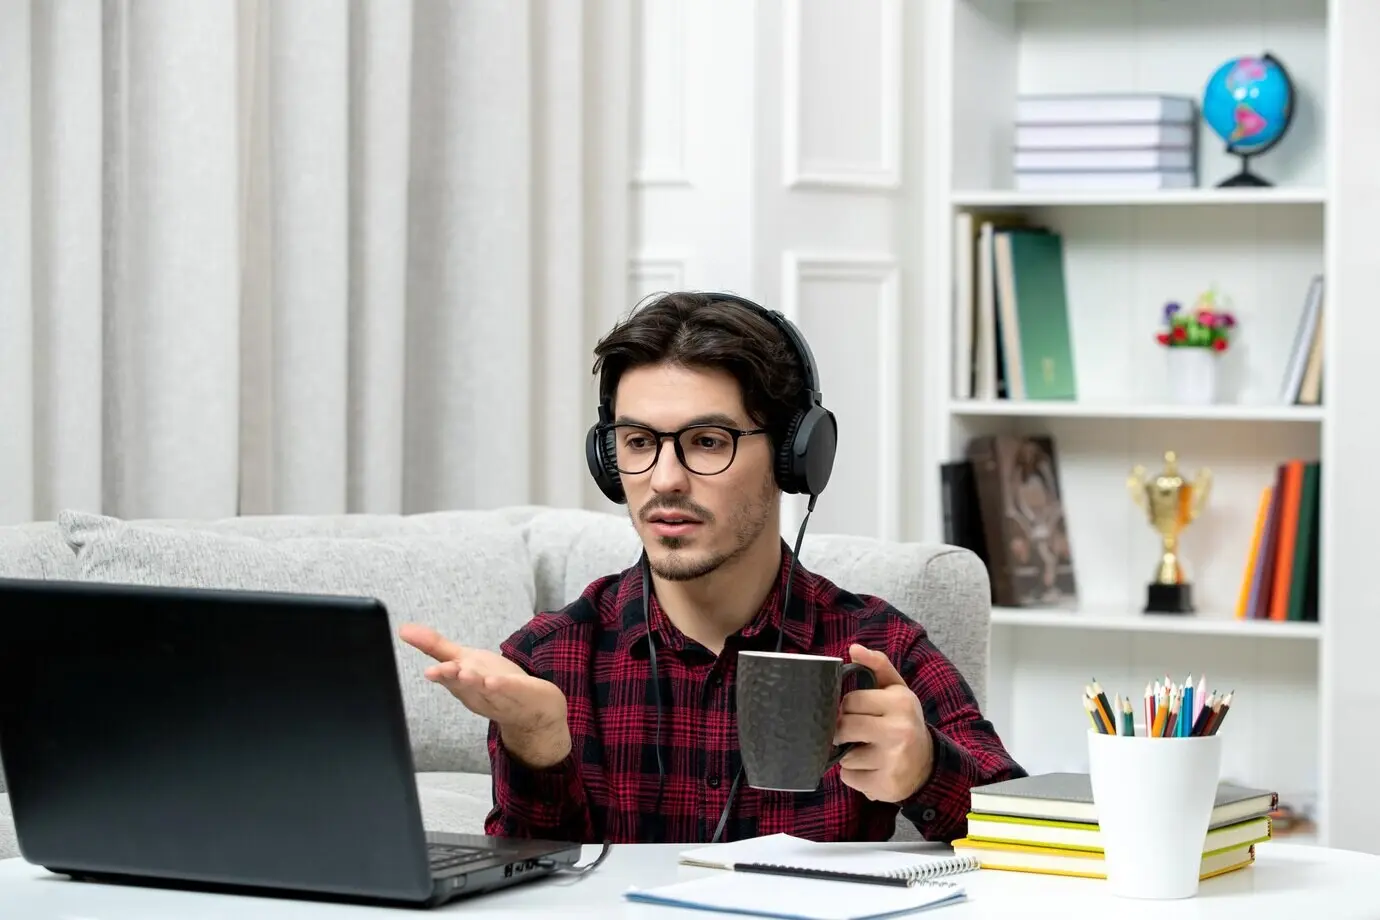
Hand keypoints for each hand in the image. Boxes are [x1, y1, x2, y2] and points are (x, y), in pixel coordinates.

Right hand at [398, 623, 570, 767]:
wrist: (531, 709)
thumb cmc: (491, 682)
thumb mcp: (462, 660)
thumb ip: (434, 646)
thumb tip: (402, 628)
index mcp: (462, 684)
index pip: (450, 678)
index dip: (442, 674)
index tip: (430, 671)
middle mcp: (478, 692)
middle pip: (465, 685)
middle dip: (455, 679)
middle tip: (447, 671)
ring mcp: (501, 695)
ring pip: (486, 689)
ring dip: (477, 683)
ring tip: (467, 673)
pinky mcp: (523, 692)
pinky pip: (512, 690)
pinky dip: (504, 686)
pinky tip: (495, 680)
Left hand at [833, 644, 933, 802]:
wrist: (927, 764)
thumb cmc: (903, 721)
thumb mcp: (896, 690)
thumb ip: (876, 666)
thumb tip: (854, 647)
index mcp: (900, 703)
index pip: (850, 701)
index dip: (848, 707)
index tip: (856, 712)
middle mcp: (899, 731)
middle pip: (844, 727)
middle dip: (843, 731)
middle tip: (853, 733)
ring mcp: (893, 760)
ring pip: (845, 755)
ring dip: (849, 755)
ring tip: (867, 752)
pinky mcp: (885, 785)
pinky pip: (849, 778)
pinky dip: (854, 775)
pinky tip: (871, 770)